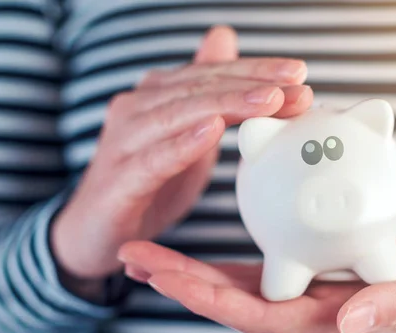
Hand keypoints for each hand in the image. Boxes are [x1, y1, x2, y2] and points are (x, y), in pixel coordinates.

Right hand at [52, 26, 313, 292]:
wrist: (95, 232)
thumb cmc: (146, 182)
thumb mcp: (187, 137)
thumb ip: (207, 95)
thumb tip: (224, 37)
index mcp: (157, 98)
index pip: (210, 75)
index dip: (255, 71)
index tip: (299, 74)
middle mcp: (137, 110)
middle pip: (199, 87)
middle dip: (251, 84)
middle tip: (296, 84)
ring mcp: (123, 143)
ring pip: (179, 114)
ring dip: (226, 105)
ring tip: (268, 101)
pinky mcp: (117, 181)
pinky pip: (152, 159)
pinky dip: (182, 144)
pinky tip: (211, 131)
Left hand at [117, 221, 395, 332]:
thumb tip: (348, 322)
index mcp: (334, 324)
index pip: (261, 315)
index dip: (213, 300)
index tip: (168, 276)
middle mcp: (313, 315)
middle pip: (236, 303)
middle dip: (183, 285)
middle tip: (134, 258)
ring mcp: (311, 297)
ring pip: (240, 288)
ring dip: (191, 272)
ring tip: (146, 252)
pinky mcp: (314, 275)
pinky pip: (262, 266)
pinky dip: (223, 260)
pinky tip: (196, 244)